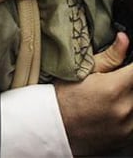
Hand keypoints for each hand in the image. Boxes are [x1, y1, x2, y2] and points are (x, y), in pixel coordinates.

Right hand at [56, 33, 132, 155]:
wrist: (54, 127)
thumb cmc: (64, 97)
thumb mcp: (83, 70)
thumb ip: (110, 56)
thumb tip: (124, 39)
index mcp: (114, 88)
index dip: (131, 64)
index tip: (126, 64)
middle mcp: (124, 109)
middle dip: (129, 79)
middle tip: (117, 77)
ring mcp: (127, 127)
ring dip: (130, 96)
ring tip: (114, 93)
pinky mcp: (126, 138)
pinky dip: (129, 111)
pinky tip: (114, 107)